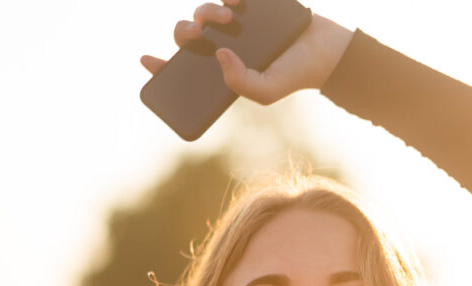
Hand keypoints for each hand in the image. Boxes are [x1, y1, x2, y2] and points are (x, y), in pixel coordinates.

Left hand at [141, 0, 353, 104]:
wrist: (326, 49)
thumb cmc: (295, 75)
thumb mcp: (265, 91)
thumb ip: (240, 82)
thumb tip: (218, 54)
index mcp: (222, 70)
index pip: (184, 70)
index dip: (161, 67)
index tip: (146, 61)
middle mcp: (224, 45)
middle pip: (188, 36)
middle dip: (184, 31)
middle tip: (195, 34)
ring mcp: (236, 24)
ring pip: (204, 12)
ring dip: (207, 11)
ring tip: (228, 15)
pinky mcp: (249, 3)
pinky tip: (233, 0)